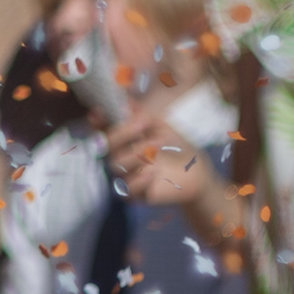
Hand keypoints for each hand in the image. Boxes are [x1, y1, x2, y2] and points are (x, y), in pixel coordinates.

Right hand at [105, 89, 216, 209]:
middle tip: (143, 124)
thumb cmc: (175, 145)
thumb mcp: (159, 124)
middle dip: (121, 133)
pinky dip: (140, 179)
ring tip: (159, 145)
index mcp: (122, 139)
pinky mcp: (136, 193)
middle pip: (105, 145)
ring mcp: (125, 174)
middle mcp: (119, 156)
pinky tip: (154, 171)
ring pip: (116, 164)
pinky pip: (128, 187)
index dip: (97, 122)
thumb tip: (123, 99)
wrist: (195, 172)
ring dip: (138, 153)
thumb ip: (139, 112)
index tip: (99, 114)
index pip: (100, 129)